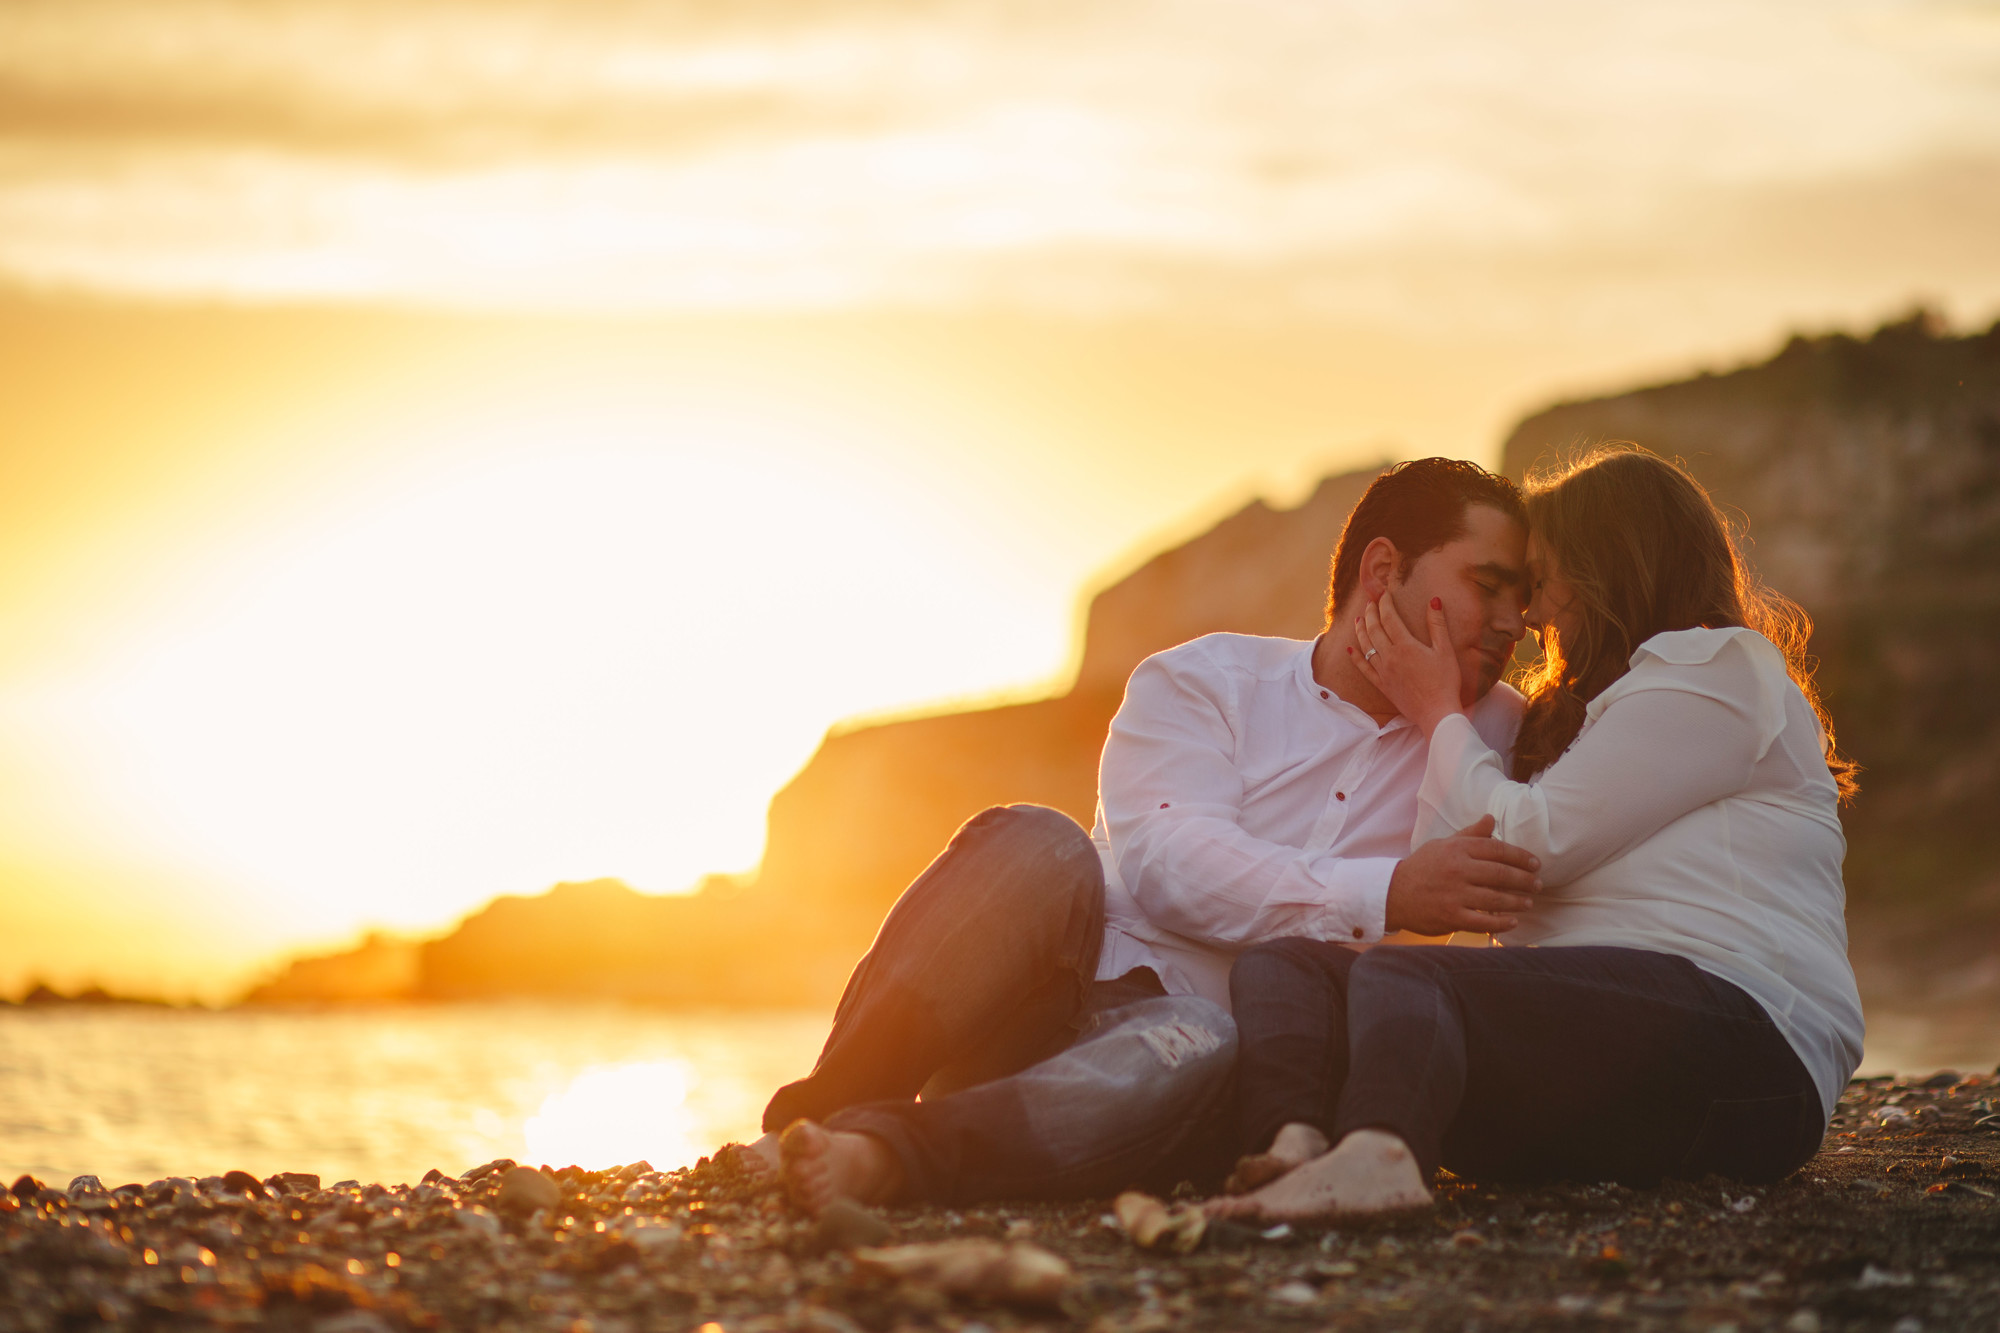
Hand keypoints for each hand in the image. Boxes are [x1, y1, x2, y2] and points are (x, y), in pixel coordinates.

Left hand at [1351, 593, 1462, 736]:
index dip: (1385, 604)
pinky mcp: (1382, 685)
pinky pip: (1364, 669)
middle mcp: (1390, 656)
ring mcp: (1383, 671)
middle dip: (1370, 613)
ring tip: (1358, 619)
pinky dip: (1355, 657)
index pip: (1390, 618)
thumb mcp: (1445, 651)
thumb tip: (1434, 601)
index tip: (1383, 594)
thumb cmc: (1445, 682)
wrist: (1436, 712)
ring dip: (1360, 631)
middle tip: (1369, 603)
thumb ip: (1437, 625)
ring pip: (1365, 646)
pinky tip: (1350, 649)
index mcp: (1406, 646)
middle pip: (1374, 629)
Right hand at [1384, 815, 1540, 935]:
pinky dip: (1501, 923)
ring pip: (1496, 899)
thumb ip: (1469, 834)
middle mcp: (1458, 870)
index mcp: (1457, 849)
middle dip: (1524, 880)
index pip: (1497, 850)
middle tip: (1538, 885)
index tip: (1536, 864)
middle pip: (1501, 874)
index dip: (1520, 857)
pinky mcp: (1451, 917)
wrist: (1392, 893)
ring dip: (1517, 902)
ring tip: (1528, 903)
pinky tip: (1512, 922)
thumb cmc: (1422, 867)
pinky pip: (1483, 921)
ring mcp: (1454, 895)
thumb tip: (1491, 819)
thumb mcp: (1443, 845)